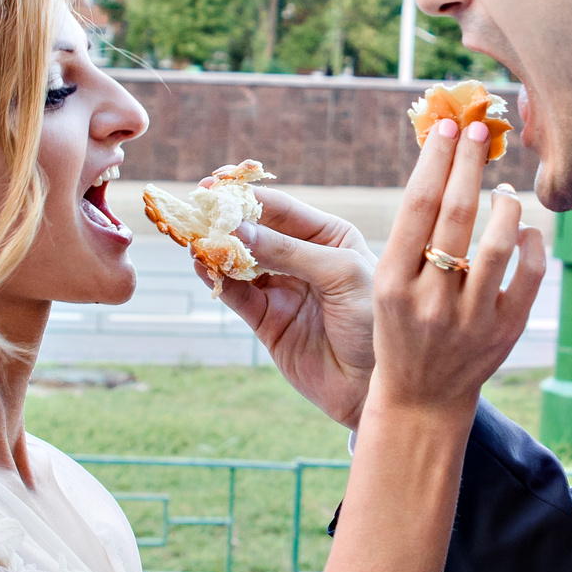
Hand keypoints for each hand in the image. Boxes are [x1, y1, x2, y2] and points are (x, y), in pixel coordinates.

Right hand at [214, 189, 376, 429]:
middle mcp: (303, 259)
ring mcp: (283, 290)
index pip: (282, 209)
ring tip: (193, 238)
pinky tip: (202, 266)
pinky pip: (236, 294)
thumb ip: (289, 251)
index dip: (248, 196)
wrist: (378, 385)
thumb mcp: (341, 274)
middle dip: (225, 220)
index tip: (216, 186)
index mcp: (329, 237)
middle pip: (255, 232)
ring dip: (216, 250)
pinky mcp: (267, 321)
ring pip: (240, 262)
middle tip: (195, 208)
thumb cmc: (375, 321)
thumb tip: (236, 230)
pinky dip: (217, 280)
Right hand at [367, 116, 545, 422]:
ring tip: (502, 191)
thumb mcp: (389, 287)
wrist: (420, 401)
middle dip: (469, 164)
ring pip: (498, 242)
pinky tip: (523, 230)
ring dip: (504, 204)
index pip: (417, 206)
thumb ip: (412, 236)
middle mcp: (429, 300)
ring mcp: (470, 318)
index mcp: (392, 284)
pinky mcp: (504, 331)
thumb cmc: (402, 330)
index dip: (436, 159)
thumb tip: (443, 164)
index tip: (447, 126)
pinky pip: (529, 274)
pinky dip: (531, 243)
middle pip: (456, 214)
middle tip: (478, 130)